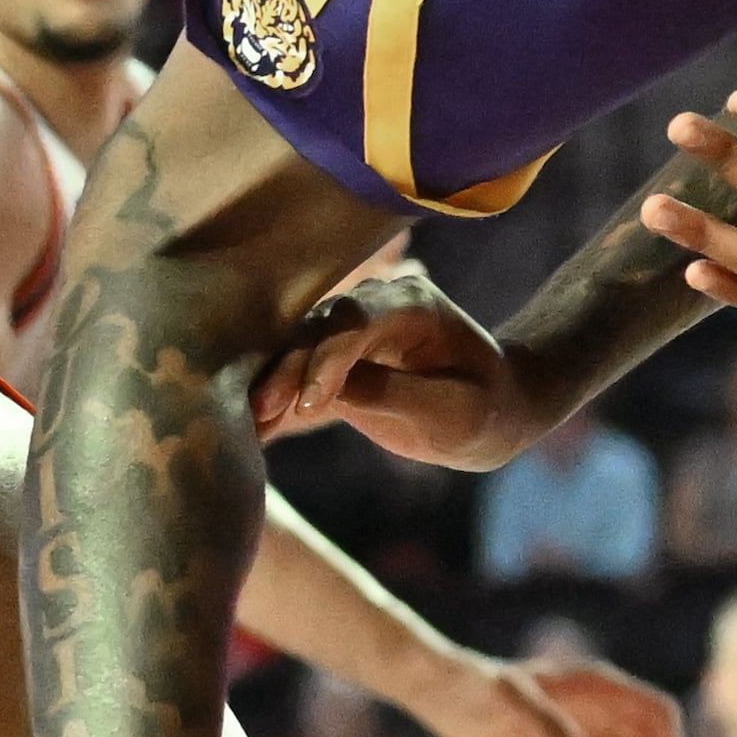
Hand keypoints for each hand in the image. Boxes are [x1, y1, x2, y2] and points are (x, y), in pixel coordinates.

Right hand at [251, 266, 544, 467]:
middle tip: (259, 412)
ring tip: (243, 425)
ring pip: (296, 351)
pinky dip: (275, 402)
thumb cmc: (483, 409)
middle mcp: (372, 307)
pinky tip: (248, 431)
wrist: (493, 407)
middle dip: (286, 371)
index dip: (327, 360)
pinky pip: (297, 377)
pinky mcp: (333, 362)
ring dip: (270, 386)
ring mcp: (349, 332)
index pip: (355, 323)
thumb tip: (327, 394)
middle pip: (315, 332)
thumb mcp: (452, 411)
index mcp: (411, 305)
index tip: (311, 405)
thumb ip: (392, 395)